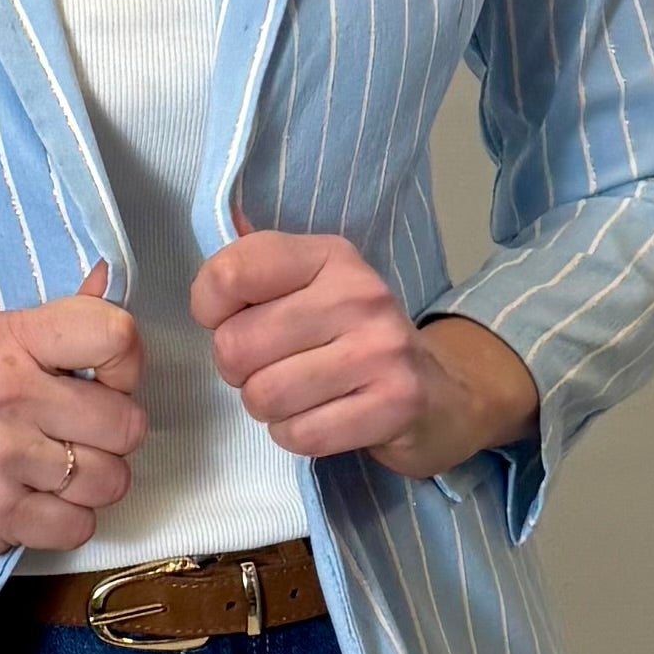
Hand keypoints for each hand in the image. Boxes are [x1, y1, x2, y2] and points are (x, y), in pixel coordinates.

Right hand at [0, 262, 145, 570]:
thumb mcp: (1, 351)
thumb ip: (62, 320)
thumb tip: (106, 275)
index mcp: (9, 338)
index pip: (117, 334)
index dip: (126, 368)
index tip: (101, 383)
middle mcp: (4, 389)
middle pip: (127, 422)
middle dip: (110, 442)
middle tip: (70, 439)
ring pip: (111, 479)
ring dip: (90, 487)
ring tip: (51, 474)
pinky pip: (81, 525)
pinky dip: (65, 523)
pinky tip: (34, 504)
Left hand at [188, 201, 538, 479]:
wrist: (444, 391)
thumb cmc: (356, 337)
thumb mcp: (314, 284)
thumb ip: (260, 263)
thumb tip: (223, 217)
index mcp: (330, 255)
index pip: (230, 273)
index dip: (209, 307)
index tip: (229, 319)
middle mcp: (358, 294)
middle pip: (236, 346)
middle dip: (239, 371)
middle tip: (270, 369)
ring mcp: (381, 350)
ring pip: (264, 396)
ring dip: (268, 408)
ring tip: (297, 395)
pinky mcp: (395, 404)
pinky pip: (300, 433)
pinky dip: (296, 435)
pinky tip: (320, 419)